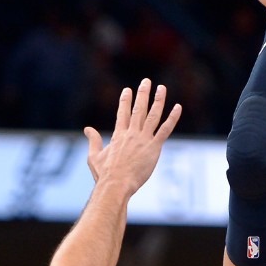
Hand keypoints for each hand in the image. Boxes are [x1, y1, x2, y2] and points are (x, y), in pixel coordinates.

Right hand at [84, 79, 181, 193]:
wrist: (116, 184)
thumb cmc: (104, 174)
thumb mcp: (94, 156)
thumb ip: (94, 140)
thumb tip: (87, 129)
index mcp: (118, 135)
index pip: (123, 113)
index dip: (125, 100)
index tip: (127, 90)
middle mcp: (131, 133)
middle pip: (138, 109)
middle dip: (142, 93)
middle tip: (146, 81)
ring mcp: (143, 139)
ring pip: (153, 115)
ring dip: (158, 100)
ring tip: (162, 88)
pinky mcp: (154, 147)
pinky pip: (165, 129)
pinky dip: (172, 118)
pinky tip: (177, 107)